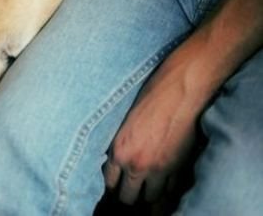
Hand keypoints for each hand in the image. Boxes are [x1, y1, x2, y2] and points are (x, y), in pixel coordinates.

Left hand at [104, 58, 202, 204]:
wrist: (179, 90)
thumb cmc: (151, 96)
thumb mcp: (126, 121)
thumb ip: (123, 144)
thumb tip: (119, 161)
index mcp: (119, 150)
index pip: (110, 182)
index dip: (113, 187)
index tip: (115, 188)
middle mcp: (136, 165)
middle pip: (127, 197)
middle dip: (128, 197)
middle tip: (129, 195)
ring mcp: (159, 170)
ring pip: (150, 200)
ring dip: (148, 198)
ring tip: (146, 196)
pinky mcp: (179, 169)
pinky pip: (170, 192)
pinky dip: (166, 193)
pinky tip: (164, 191)